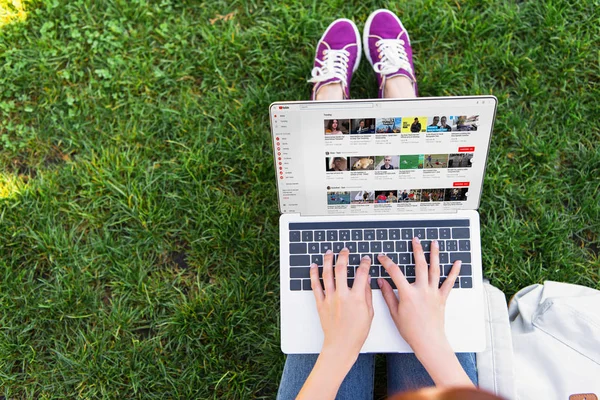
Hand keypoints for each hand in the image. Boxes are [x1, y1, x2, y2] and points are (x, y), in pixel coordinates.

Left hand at [298, 250, 374, 399]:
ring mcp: (330, 299)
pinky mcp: (320, 303)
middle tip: (345, 250)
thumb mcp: (369, 313)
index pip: (362, 274)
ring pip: (327, 274)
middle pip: (342, 269)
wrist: (341, 345)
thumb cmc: (356, 332)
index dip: (364, 263)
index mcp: (356, 298)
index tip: (365, 259)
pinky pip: (315, 285)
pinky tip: (314, 266)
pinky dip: (313, 274)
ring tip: (329, 252)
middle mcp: (342, 296)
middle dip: (344, 256)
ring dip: (328, 260)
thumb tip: (367, 279)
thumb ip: (367, 294)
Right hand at [377, 237, 459, 352]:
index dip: (387, 262)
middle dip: (417, 250)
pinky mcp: (442, 298)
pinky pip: (450, 282)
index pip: (395, 272)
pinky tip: (457, 262)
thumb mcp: (394, 313)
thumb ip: (387, 295)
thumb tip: (381, 281)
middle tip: (415, 240)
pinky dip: (454, 272)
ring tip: (434, 243)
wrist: (429, 341)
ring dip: (435, 255)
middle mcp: (422, 290)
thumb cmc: (411, 331)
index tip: (383, 257)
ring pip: (435, 269)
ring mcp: (433, 293)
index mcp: (408, 294)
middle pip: (419, 265)